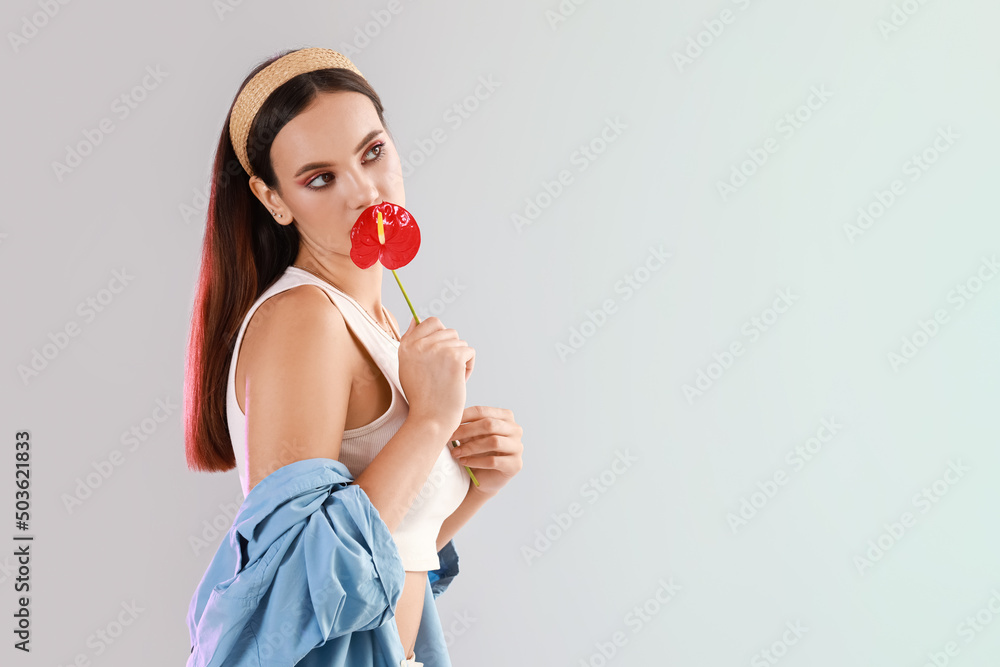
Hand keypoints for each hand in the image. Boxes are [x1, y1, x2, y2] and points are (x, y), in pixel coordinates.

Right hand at [398, 316, 474, 434]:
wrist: (430, 418)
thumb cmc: (422, 397)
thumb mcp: (407, 366)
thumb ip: (411, 343)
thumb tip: (416, 320)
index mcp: (406, 345)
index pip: (431, 322)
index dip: (441, 336)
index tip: (441, 354)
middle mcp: (419, 344)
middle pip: (449, 332)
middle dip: (452, 350)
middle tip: (446, 371)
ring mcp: (436, 348)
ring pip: (460, 342)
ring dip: (461, 359)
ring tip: (451, 378)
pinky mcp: (453, 356)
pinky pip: (470, 352)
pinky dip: (469, 366)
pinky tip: (460, 380)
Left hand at [448, 406, 522, 496]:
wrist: (484, 478)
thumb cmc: (477, 451)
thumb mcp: (471, 434)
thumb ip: (465, 424)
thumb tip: (449, 417)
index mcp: (505, 417)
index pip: (482, 411)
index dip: (464, 416)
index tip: (448, 423)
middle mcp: (515, 430)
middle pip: (489, 424)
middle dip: (466, 430)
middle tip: (450, 437)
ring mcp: (518, 447)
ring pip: (493, 442)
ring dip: (470, 447)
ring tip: (456, 452)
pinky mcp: (515, 465)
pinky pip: (493, 461)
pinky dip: (475, 461)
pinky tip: (463, 462)